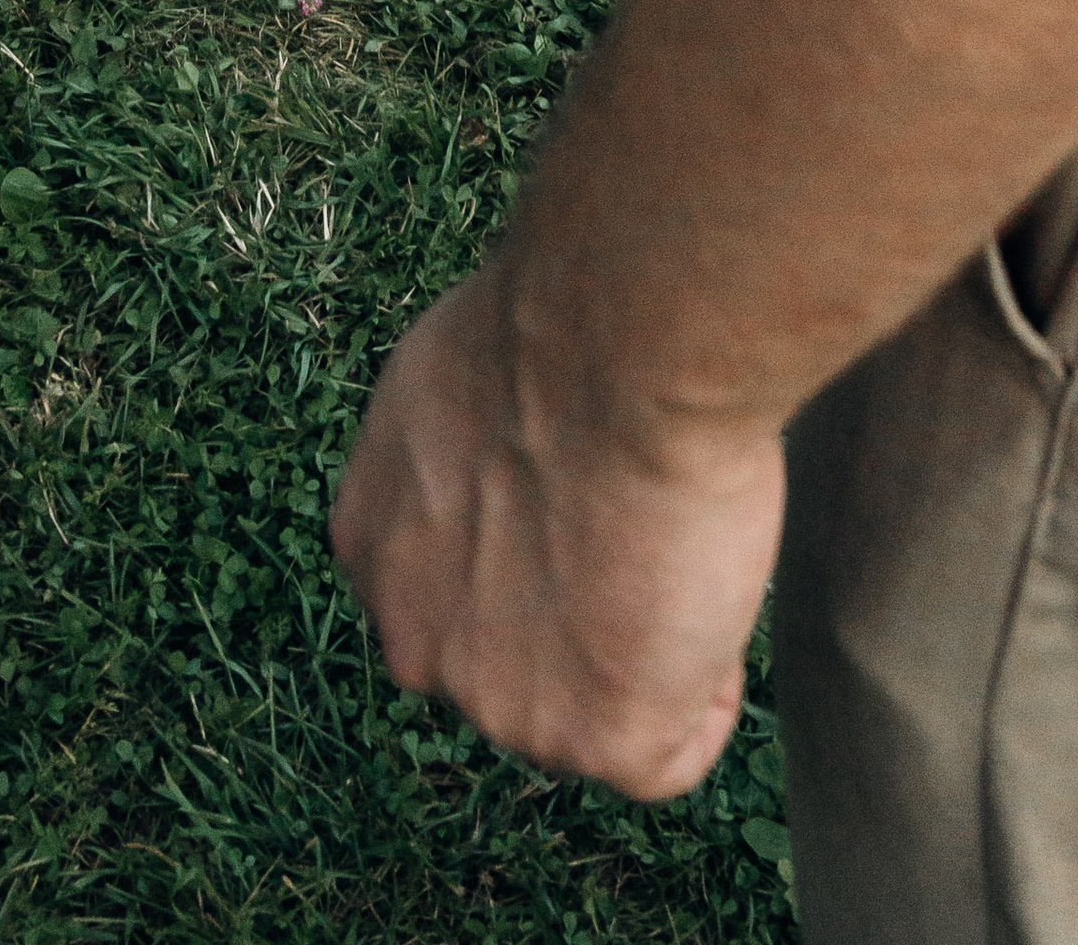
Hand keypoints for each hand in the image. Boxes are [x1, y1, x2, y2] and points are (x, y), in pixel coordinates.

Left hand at [330, 260, 784, 799]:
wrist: (619, 350)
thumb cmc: (556, 327)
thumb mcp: (448, 384)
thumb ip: (453, 462)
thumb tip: (499, 468)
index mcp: (371, 546)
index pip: (458, 588)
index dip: (536, 545)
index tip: (581, 492)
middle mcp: (414, 644)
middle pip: (518, 662)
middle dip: (575, 611)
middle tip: (633, 519)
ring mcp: (501, 708)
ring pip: (595, 709)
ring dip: (640, 645)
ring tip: (669, 533)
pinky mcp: (597, 744)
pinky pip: (672, 750)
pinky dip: (706, 685)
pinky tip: (702, 586)